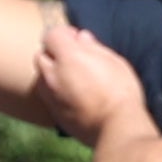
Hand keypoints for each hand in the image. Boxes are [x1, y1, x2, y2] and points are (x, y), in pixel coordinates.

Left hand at [31, 15, 145, 145]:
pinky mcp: (53, 112)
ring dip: (51, 73)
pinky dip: (54, 91)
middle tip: (73, 58)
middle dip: (54, 53)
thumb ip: (94, 48)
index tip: (77, 39)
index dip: (64, 34)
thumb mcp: (115, 63)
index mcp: (69, 56)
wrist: (116, 126)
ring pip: (41, 76)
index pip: (51, 35)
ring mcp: (50, 94)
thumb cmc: (121, 93)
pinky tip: (72, 96)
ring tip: (71, 78)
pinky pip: (47, 95)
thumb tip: (82, 38)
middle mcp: (53, 74)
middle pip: (41, 55)